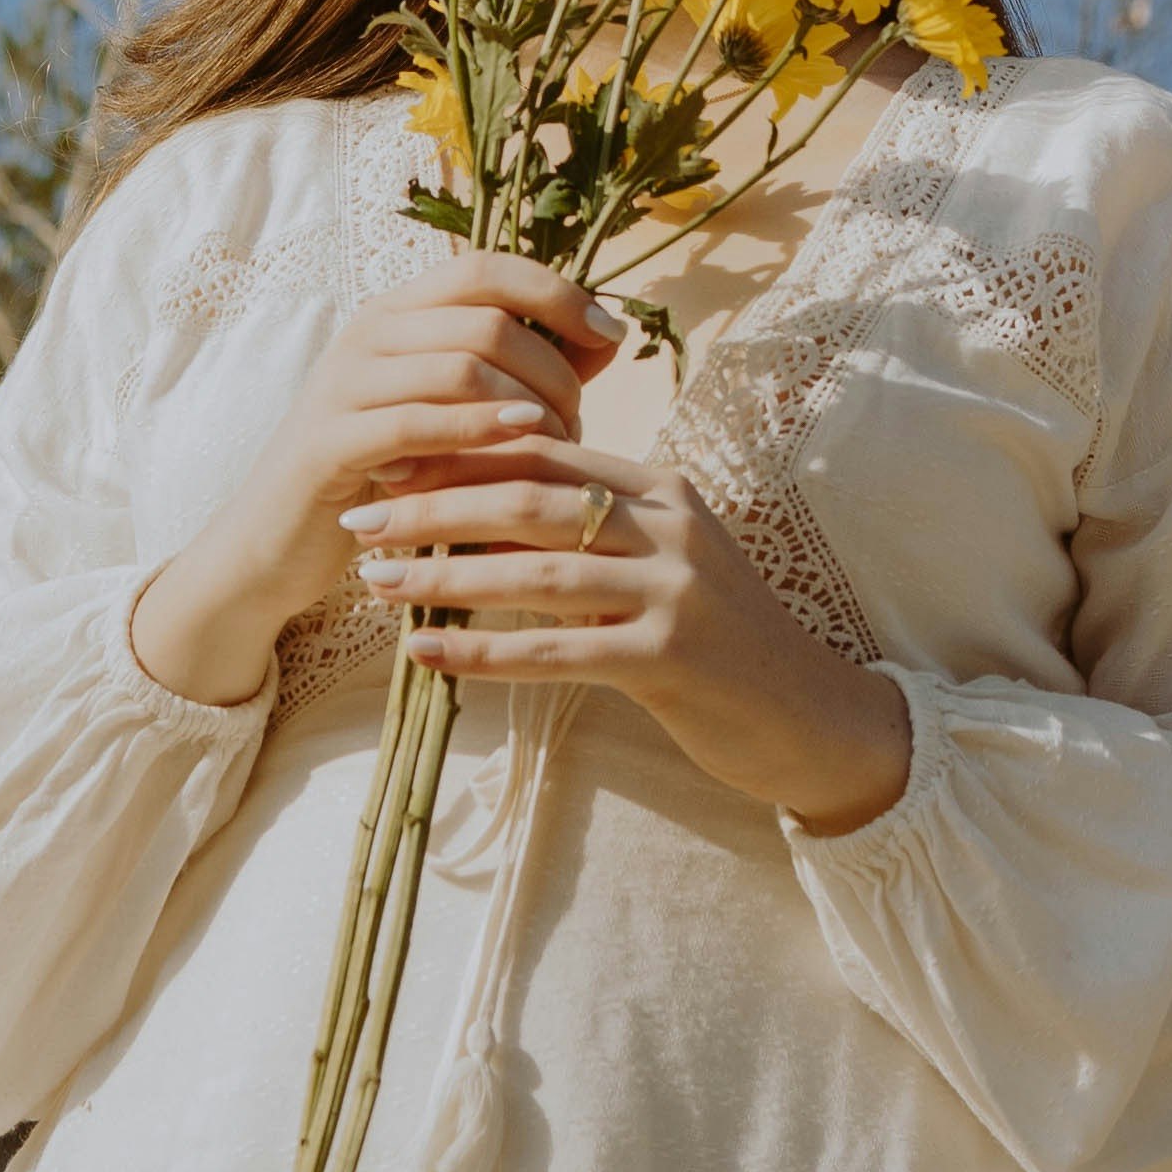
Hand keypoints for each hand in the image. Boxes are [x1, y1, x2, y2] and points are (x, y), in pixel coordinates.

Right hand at [127, 257, 619, 709]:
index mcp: (399, 312)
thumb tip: (604, 340)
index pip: (487, 267)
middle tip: (580, 422)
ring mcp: (344, 384)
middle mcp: (368, 333)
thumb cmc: (384, 478)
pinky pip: (416, 422)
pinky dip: (478, 431)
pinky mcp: (329, 443)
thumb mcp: (454, 416)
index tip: (612, 334)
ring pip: (460, 364)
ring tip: (555, 448)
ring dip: (526, 407)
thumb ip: (520, 375)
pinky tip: (520, 450)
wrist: (276, 544)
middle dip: (553, 368)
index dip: (557, 292)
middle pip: (486, 317)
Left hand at [344, 445, 912, 838]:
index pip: (544, 454)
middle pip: (530, 499)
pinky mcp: (669, 659)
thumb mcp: (666, 559)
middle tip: (359, 516)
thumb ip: (598, 525)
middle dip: (434, 503)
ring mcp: (674, 591)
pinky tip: (426, 652)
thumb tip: (492, 499)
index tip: (387, 463)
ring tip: (374, 581)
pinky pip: (557, 650)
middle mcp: (670, 526)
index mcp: (661, 488)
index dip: (461, 455)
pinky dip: (483, 649)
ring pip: (536, 570)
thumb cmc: (721, 639)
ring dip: (443, 573)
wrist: (812, 716)